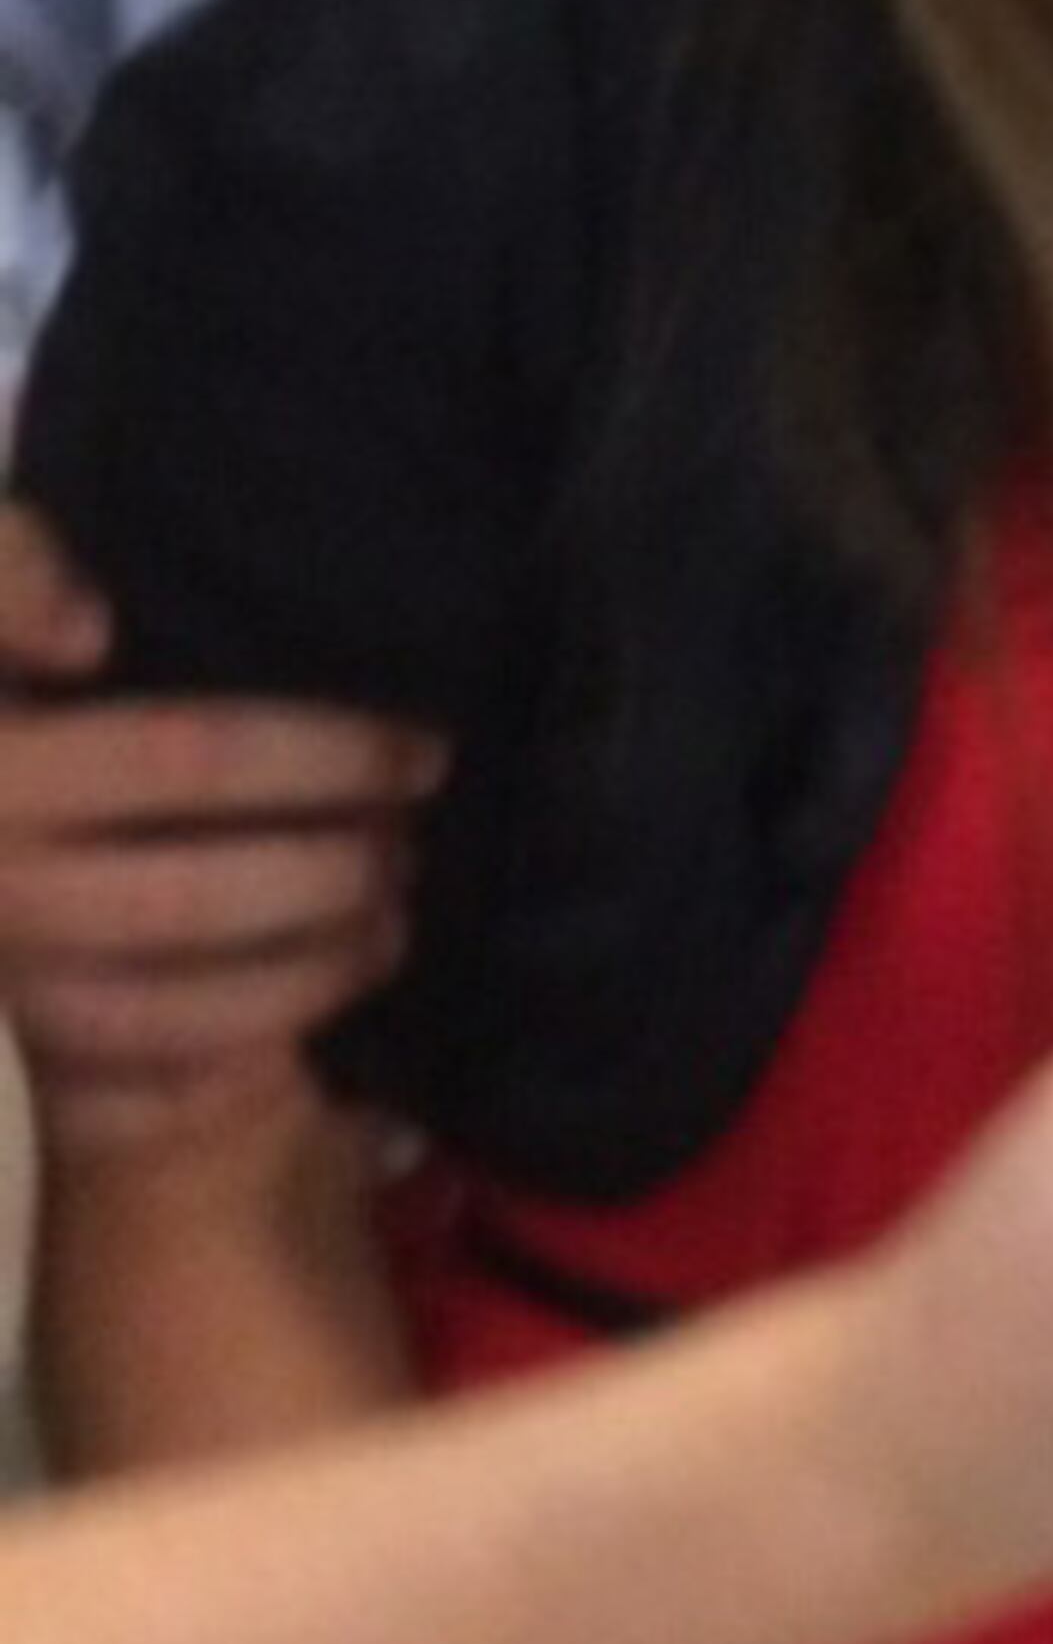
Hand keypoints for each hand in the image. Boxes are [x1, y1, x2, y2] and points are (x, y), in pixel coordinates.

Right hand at [0, 506, 439, 1121]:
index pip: (193, 760)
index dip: (328, 757)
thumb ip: (16, 578)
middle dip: (340, 869)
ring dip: (319, 963)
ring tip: (397, 916)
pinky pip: (160, 1065)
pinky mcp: (29, 1049)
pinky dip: (263, 1030)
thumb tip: (91, 634)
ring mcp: (10, 980)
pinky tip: (333, 986)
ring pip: (189, 1004)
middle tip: (415, 841)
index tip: (421, 751)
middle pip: (208, 895)